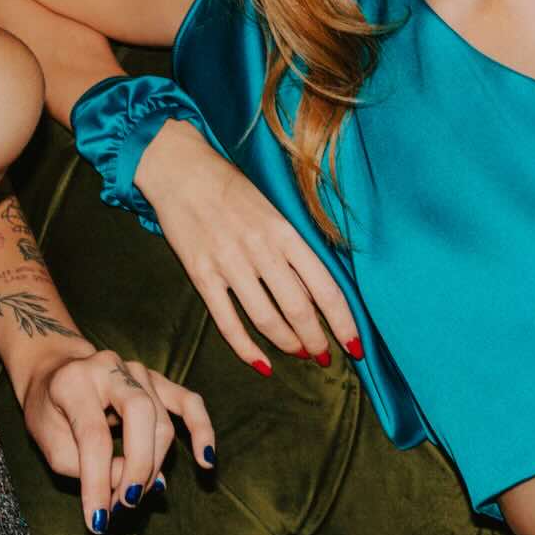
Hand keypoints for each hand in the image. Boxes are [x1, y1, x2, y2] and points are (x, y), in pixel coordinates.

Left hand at [18, 340, 215, 534]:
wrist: (54, 373)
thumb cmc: (49, 411)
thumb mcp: (51, 442)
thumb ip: (85, 465)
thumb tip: (134, 482)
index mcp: (74, 381)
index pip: (93, 435)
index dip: (98, 482)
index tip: (98, 521)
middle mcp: (108, 367)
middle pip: (140, 416)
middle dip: (138, 468)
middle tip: (124, 504)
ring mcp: (136, 370)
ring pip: (162, 421)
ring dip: (153, 467)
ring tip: (132, 495)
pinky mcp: (156, 379)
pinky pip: (189, 402)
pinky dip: (202, 430)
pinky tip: (205, 460)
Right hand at [135, 119, 360, 372]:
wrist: (180, 170)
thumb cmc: (229, 188)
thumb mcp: (272, 209)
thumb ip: (292, 246)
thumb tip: (314, 289)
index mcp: (285, 232)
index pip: (325, 288)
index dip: (343, 323)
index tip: (354, 346)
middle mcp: (261, 250)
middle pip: (298, 309)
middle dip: (316, 340)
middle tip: (323, 357)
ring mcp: (229, 263)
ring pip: (266, 319)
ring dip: (287, 344)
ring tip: (298, 353)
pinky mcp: (201, 274)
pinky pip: (227, 321)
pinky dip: (246, 348)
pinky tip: (261, 364)